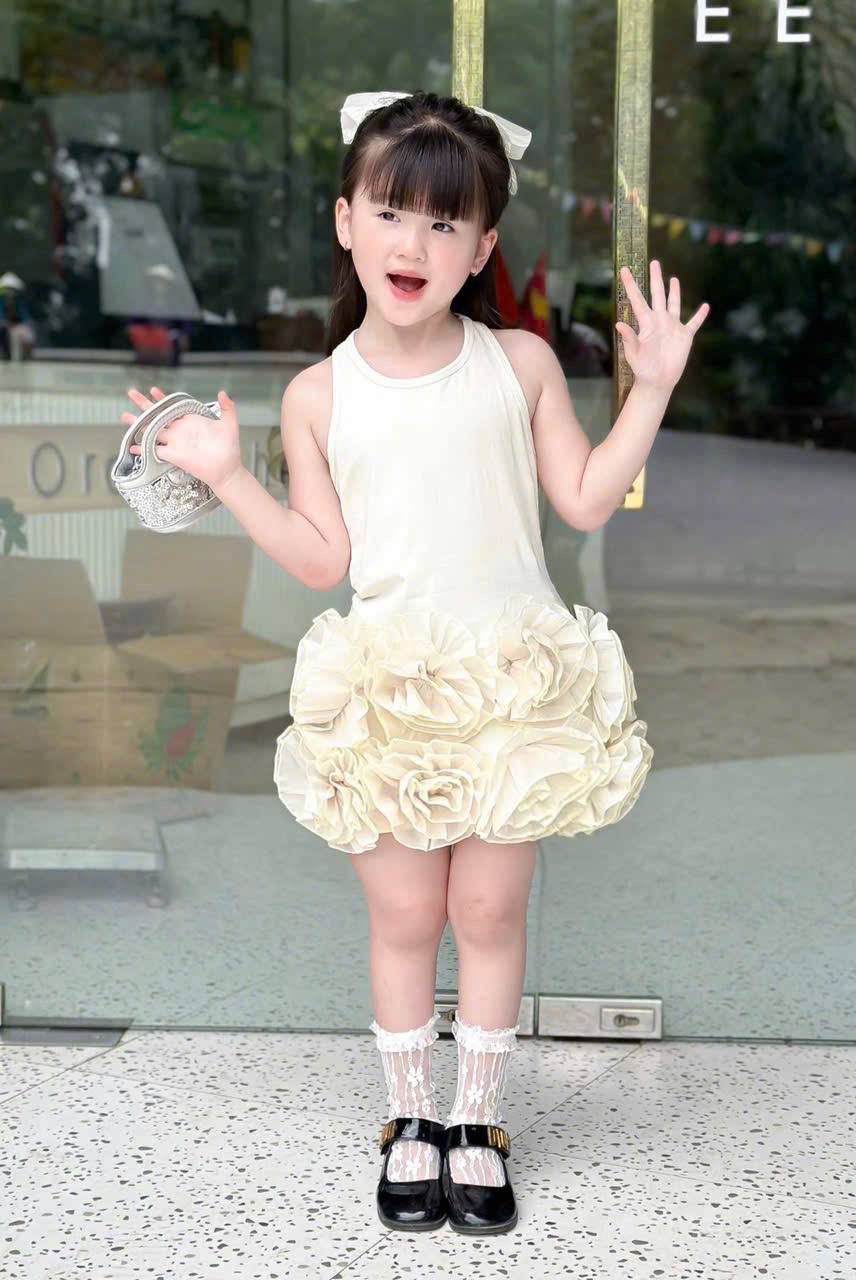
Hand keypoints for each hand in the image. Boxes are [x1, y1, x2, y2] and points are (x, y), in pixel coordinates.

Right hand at [121, 385, 241, 489]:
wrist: (227, 468)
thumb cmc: (229, 448)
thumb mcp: (230, 424)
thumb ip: (228, 407)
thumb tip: (222, 392)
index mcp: (189, 420)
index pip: (173, 406)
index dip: (162, 398)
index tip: (153, 389)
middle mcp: (179, 430)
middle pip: (157, 415)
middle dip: (143, 404)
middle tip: (131, 392)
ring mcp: (175, 442)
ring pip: (152, 430)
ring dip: (138, 424)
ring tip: (124, 415)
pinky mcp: (173, 455)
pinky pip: (154, 451)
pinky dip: (142, 449)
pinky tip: (131, 446)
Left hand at [616, 260, 709, 390]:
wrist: (658, 381)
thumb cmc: (642, 369)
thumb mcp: (634, 354)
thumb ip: (629, 338)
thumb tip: (618, 324)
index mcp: (646, 323)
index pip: (637, 299)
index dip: (631, 284)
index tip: (623, 270)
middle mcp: (659, 321)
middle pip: (657, 295)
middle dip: (656, 278)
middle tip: (654, 262)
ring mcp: (672, 327)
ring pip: (674, 304)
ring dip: (674, 292)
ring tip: (673, 279)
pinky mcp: (685, 336)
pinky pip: (694, 323)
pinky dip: (699, 316)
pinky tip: (705, 307)